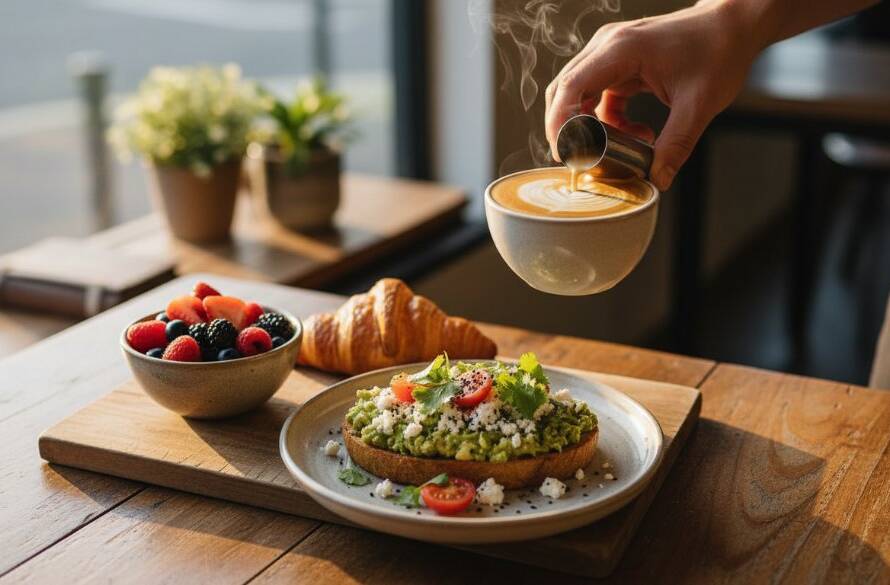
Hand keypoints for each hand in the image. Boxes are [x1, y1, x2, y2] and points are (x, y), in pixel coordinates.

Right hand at [545, 1, 763, 190]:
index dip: (560, 123)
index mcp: (622, 49)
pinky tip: (633, 131)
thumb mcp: (699, 104)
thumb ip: (676, 144)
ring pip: (578, 93)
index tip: (565, 154)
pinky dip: (606, 119)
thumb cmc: (718, 51)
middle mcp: (608, 46)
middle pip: (565, 90)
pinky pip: (597, 95)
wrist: (732, 26)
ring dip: (589, 125)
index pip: (571, 87)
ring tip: (616, 147)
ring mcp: (611, 52)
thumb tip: (658, 180)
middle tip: (583, 160)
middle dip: (569, 129)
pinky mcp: (619, 62)